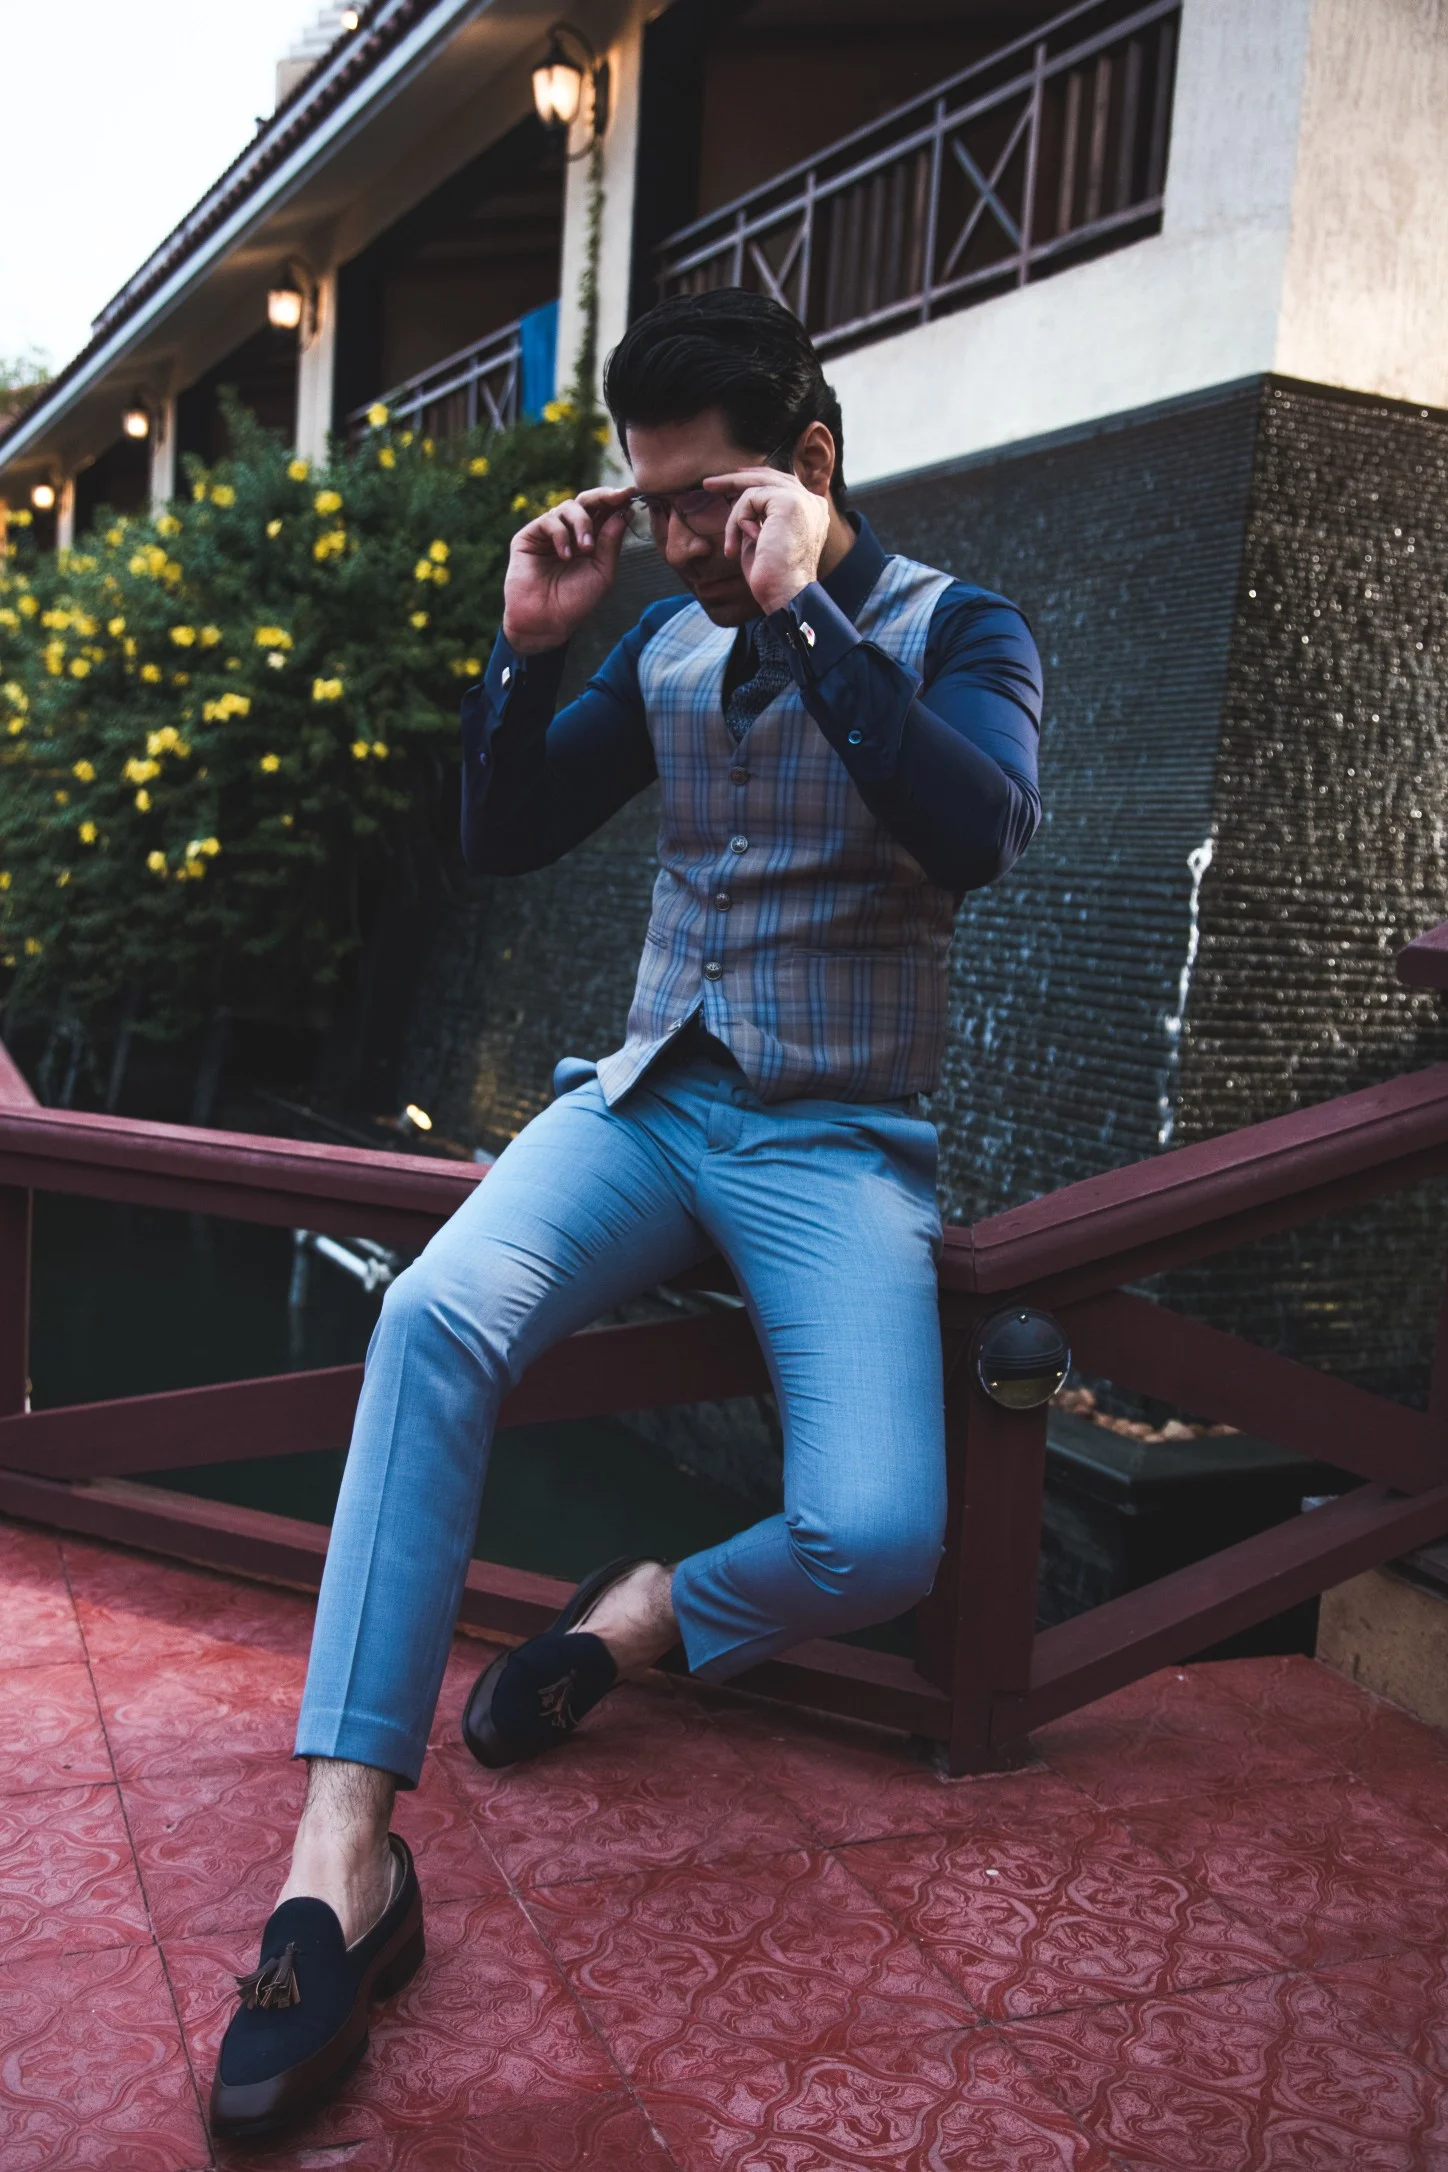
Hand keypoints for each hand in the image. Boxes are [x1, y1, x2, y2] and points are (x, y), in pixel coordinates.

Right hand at [501, 485, 632, 654]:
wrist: (547, 621)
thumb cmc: (576, 602)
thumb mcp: (603, 572)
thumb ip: (611, 542)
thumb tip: (623, 512)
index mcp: (591, 540)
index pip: (604, 512)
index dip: (617, 501)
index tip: (632, 493)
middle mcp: (570, 532)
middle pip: (587, 501)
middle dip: (604, 496)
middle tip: (617, 497)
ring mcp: (549, 533)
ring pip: (569, 507)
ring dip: (582, 523)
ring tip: (586, 548)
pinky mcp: (529, 536)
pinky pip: (549, 521)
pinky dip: (561, 534)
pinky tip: (565, 555)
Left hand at [705, 468, 830, 614]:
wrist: (784, 594)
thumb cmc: (772, 576)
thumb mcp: (762, 538)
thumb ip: (756, 516)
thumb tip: (737, 499)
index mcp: (811, 510)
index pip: (780, 484)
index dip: (753, 480)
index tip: (728, 483)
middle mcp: (811, 501)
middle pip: (769, 476)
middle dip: (735, 479)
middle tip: (708, 484)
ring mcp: (803, 499)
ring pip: (755, 489)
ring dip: (735, 519)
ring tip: (732, 547)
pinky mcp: (789, 501)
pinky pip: (750, 498)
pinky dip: (737, 522)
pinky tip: (741, 545)